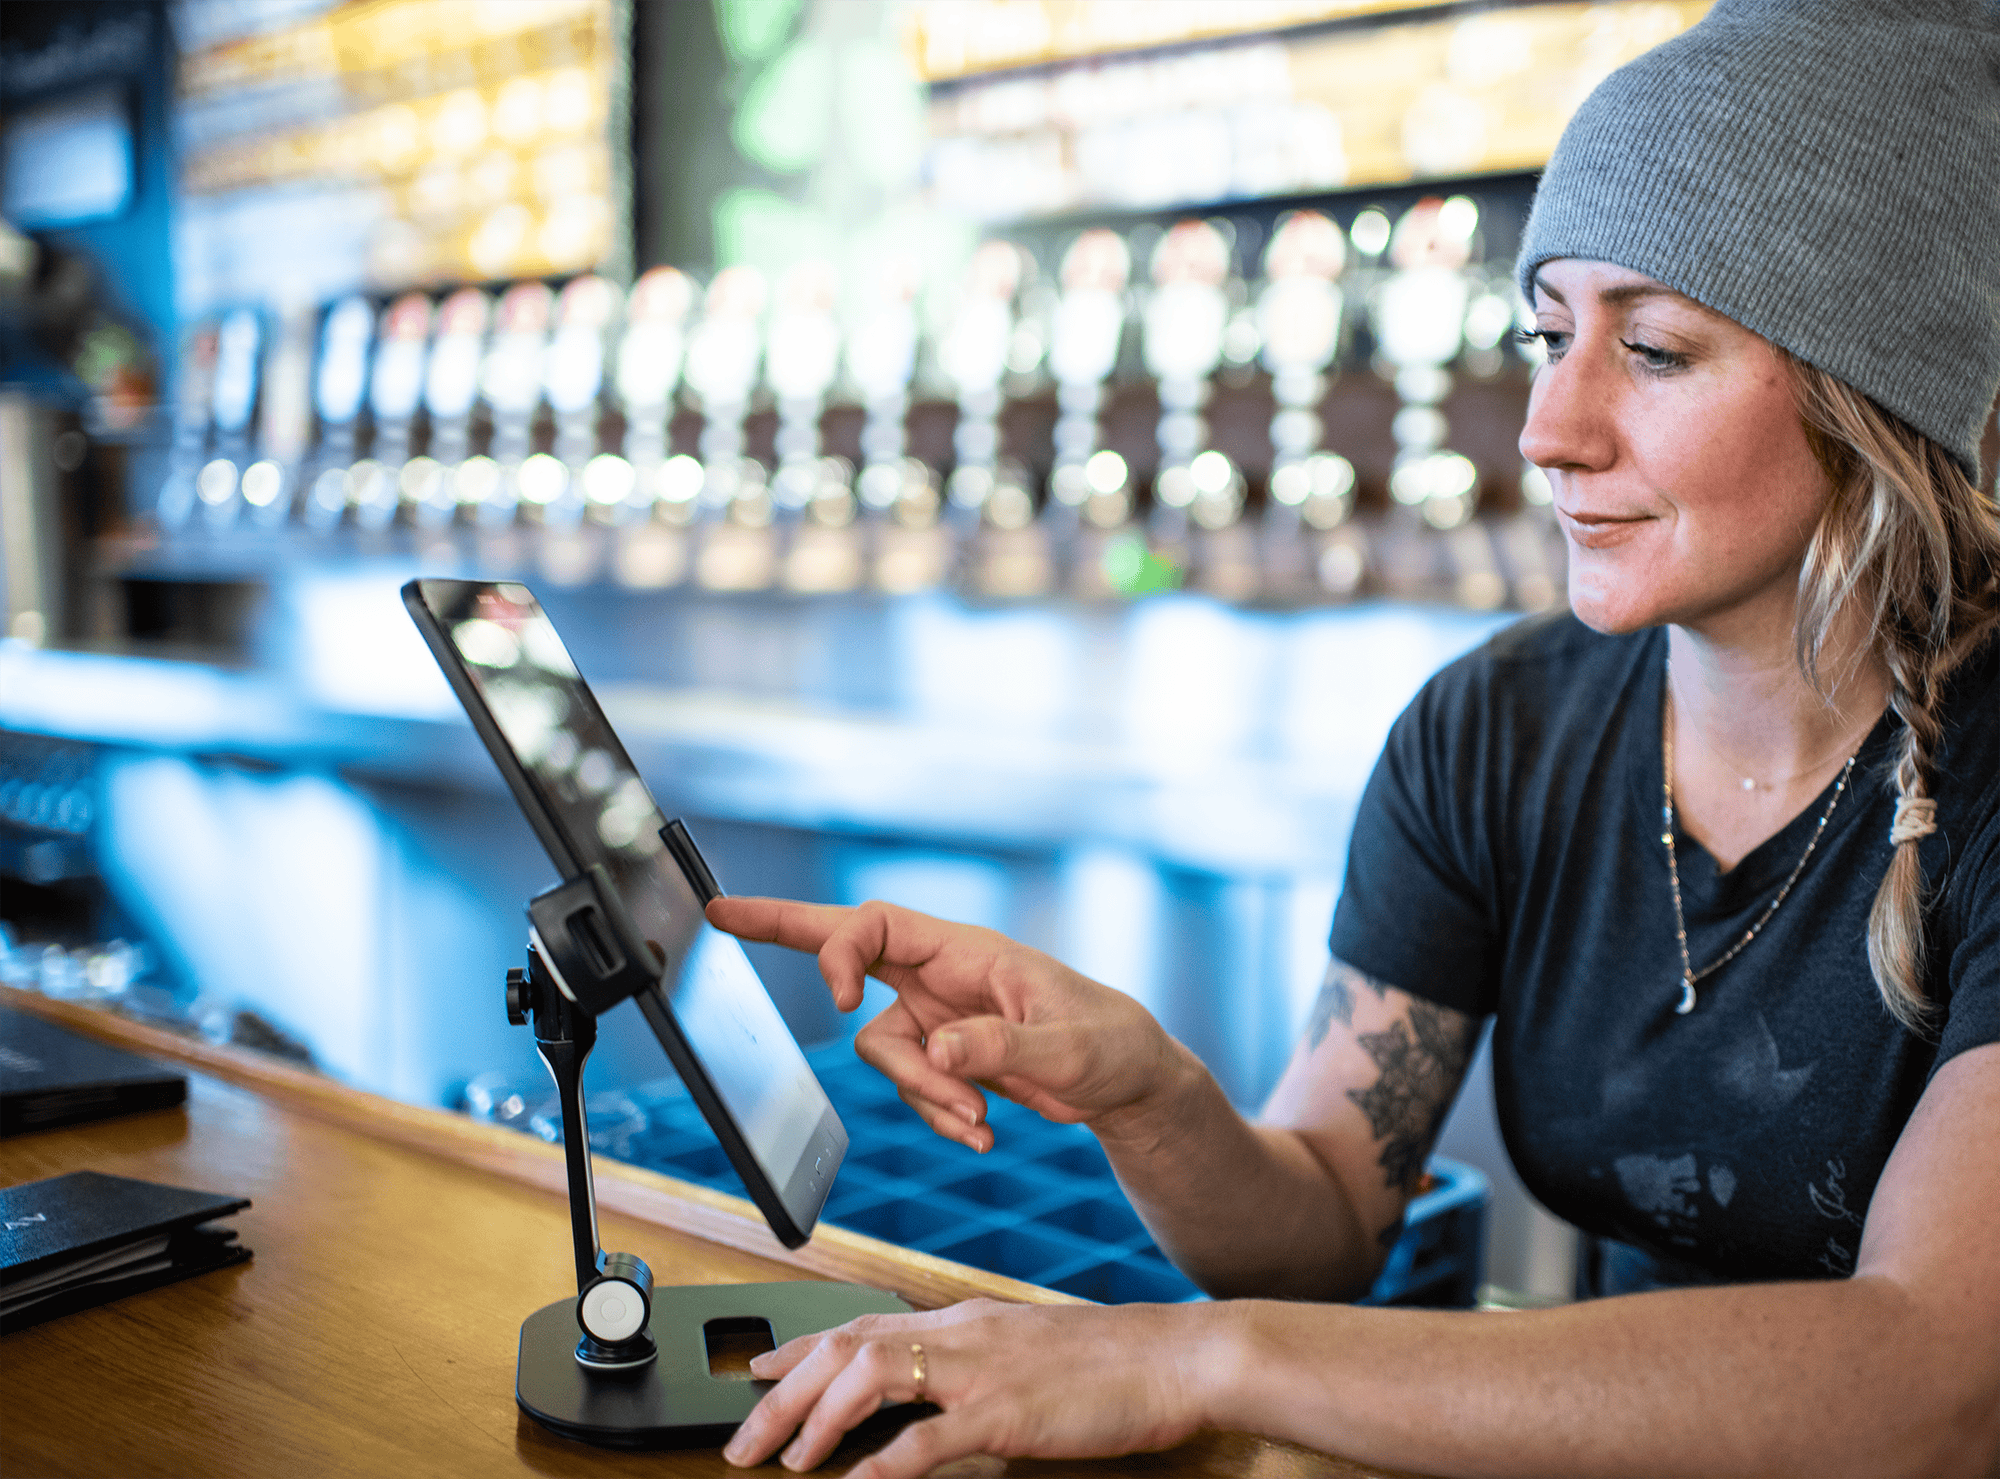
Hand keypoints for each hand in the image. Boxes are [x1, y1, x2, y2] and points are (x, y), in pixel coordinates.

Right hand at [706, 897, 1189, 1151]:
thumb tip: (943, 1049)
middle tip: (721, 913)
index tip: (842, 1000)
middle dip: (782, 929)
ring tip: (980, 1121)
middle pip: (844, 946)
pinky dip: (939, 1115)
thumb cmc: (1112, 1044)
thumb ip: (1002, 1046)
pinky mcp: (942, 1057)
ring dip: (921, 1094)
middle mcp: (940, 977)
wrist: (1128, 1084)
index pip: (875, 926)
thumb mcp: (1068, 1050)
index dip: (839, 953)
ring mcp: (936, 1017)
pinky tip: (983, 1132)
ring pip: (881, 1052)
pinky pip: (910, 1087)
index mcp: (966, 952)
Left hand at [719, 1299, 1215, 1475]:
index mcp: (966, 1321)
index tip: (760, 1370)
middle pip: (848, 1348)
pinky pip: (929, 1438)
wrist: (1177, 1356)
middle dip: (785, 1393)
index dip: (803, 1348)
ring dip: (818, 1420)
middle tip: (743, 1438)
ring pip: (872, 1377)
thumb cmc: (1113, 1362)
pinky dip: (883, 1464)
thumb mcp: (1029, 1352)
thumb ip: (977, 1366)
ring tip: (787, 1459)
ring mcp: (982, 1371)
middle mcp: (962, 1335)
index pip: (864, 1324)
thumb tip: (933, 1398)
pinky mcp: (1007, 1412)